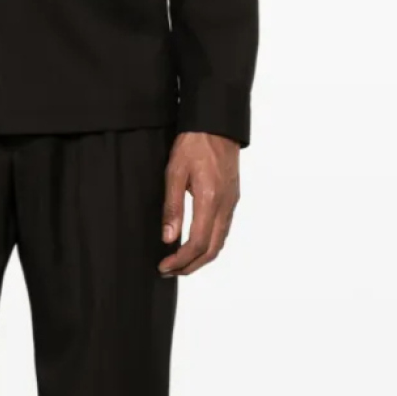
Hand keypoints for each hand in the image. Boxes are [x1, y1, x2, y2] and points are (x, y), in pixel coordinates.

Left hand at [158, 132, 240, 275]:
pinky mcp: (232, 199)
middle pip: (212, 250)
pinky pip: (223, 230)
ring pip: (220, 242)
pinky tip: (195, 244)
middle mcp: (225, 205)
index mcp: (210, 199)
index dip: (180, 260)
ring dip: (200, 258)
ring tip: (179, 263)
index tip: (164, 266)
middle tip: (168, 271)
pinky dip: (209, 245)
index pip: (197, 243)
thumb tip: (168, 238)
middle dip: (190, 266)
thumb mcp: (174, 172)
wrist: (217, 124)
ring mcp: (232, 203)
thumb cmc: (194, 143)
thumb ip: (172, 207)